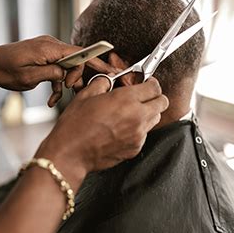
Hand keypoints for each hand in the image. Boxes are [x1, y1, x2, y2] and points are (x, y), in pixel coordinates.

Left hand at [0, 36, 114, 106]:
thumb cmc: (6, 69)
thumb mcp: (30, 77)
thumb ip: (53, 74)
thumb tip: (67, 74)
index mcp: (50, 48)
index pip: (80, 53)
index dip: (97, 62)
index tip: (110, 72)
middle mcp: (52, 45)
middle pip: (77, 60)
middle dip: (78, 77)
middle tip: (75, 92)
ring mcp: (48, 50)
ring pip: (68, 66)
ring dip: (66, 83)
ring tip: (58, 97)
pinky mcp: (45, 56)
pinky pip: (58, 69)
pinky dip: (57, 83)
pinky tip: (51, 97)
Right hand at [35, 77, 168, 188]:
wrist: (71, 153)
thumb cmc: (75, 126)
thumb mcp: (86, 95)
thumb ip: (102, 83)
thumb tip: (109, 79)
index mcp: (126, 100)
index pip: (154, 87)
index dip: (151, 82)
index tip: (147, 83)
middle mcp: (137, 117)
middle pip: (162, 102)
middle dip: (155, 97)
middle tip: (143, 96)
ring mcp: (138, 135)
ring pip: (156, 119)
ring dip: (148, 113)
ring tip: (130, 113)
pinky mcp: (135, 148)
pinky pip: (144, 135)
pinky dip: (138, 130)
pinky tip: (122, 129)